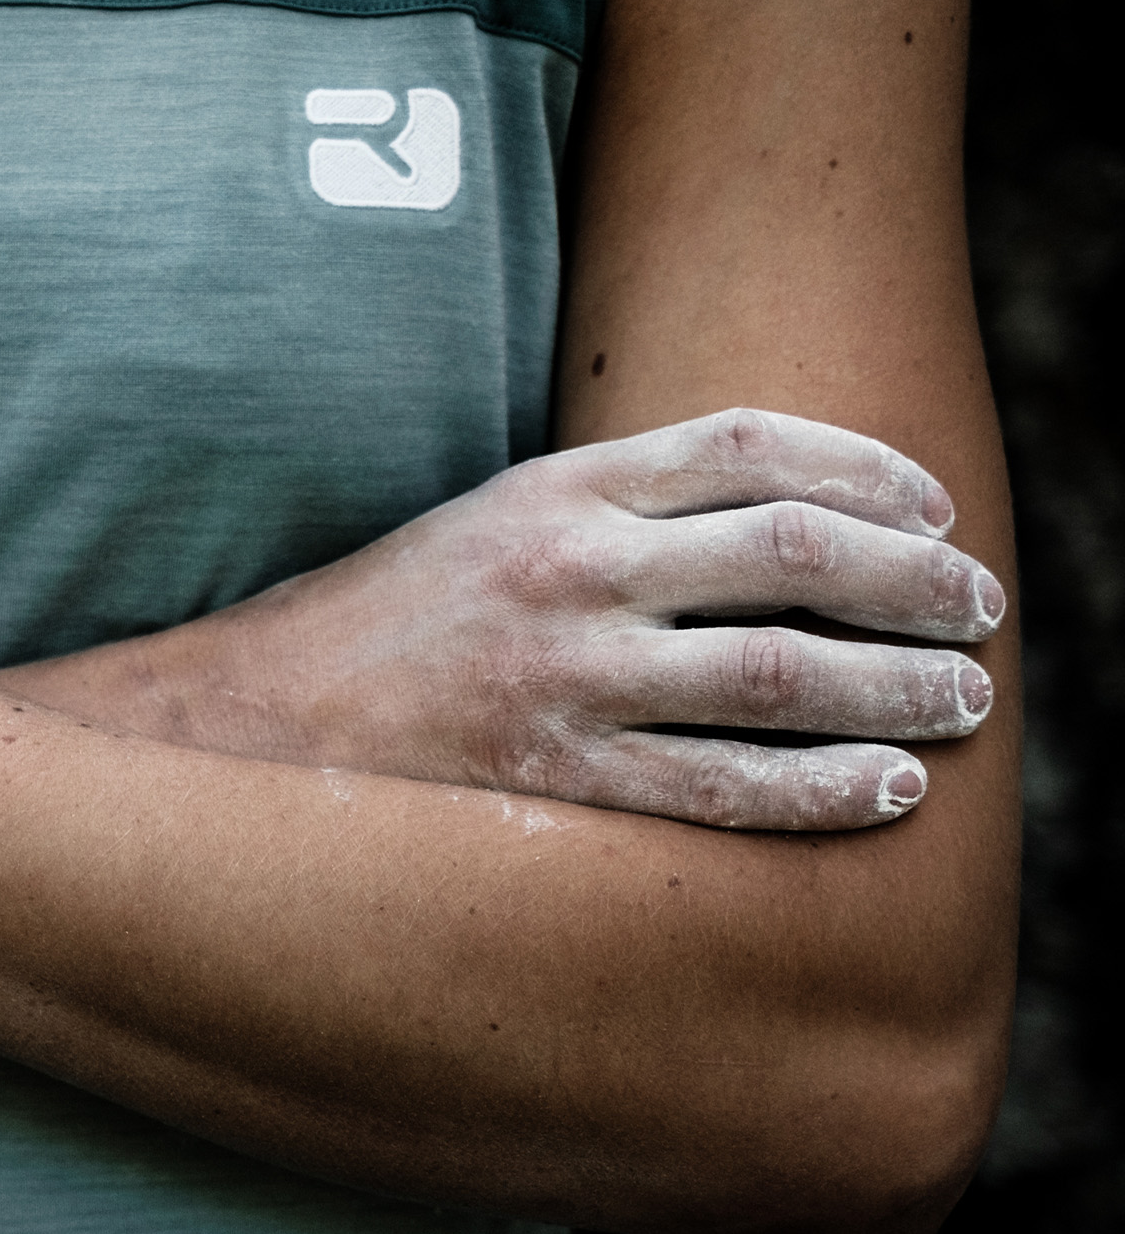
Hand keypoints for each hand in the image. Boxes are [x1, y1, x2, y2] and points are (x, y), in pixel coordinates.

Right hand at [143, 408, 1003, 829]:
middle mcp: (569, 569)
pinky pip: (717, 788)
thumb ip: (608, 510)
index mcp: (555, 488)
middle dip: (913, 581)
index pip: (751, 444)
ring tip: (963, 701)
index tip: (937, 511)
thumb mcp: (488, 525)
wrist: (253, 720)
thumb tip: (759, 526)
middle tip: (979, 612)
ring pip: (775, 672)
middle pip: (791, 550)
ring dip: (894, 685)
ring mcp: (560, 676)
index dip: (870, 469)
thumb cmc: (380, 626)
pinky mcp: (549, 779)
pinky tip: (889, 789)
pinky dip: (819, 788)